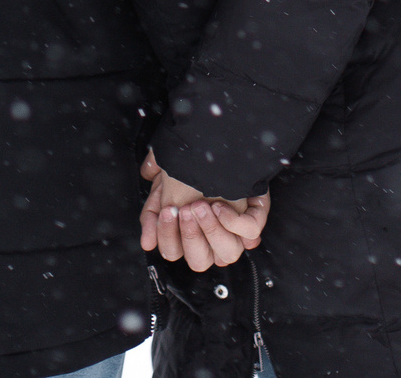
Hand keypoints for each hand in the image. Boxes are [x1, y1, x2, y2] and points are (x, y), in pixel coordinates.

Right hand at [140, 150, 270, 271]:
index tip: (167, 211)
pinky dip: (235, 222)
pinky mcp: (254, 217)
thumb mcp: (162, 185)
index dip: (169, 237)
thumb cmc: (188, 164)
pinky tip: (222, 204)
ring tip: (205, 205)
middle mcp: (211, 237)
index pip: (175, 253)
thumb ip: (152, 214)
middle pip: (199, 261)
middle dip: (191, 236)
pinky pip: (249, 232)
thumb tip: (147, 243)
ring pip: (228, 254)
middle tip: (187, 209)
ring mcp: (235, 231)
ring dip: (212, 230)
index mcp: (189, 234)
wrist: (215, 138)